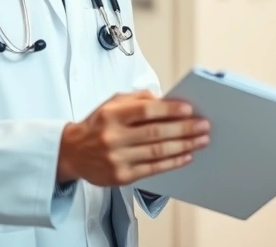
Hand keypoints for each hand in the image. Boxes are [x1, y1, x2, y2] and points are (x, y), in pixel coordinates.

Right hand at [56, 90, 210, 186]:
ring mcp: (117, 159)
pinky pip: (153, 169)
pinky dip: (173, 162)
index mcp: (111, 115)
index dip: (170, 110)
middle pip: (156, 133)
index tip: (190, 109)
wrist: (71, 153)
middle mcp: (113, 137)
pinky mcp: (121, 176)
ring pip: (157, 152)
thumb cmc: (97, 125)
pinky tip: (186, 156)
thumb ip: (138, 99)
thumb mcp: (112, 103)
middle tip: (204, 125)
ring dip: (184, 146)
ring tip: (201, 140)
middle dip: (184, 129)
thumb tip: (166, 100)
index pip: (146, 111)